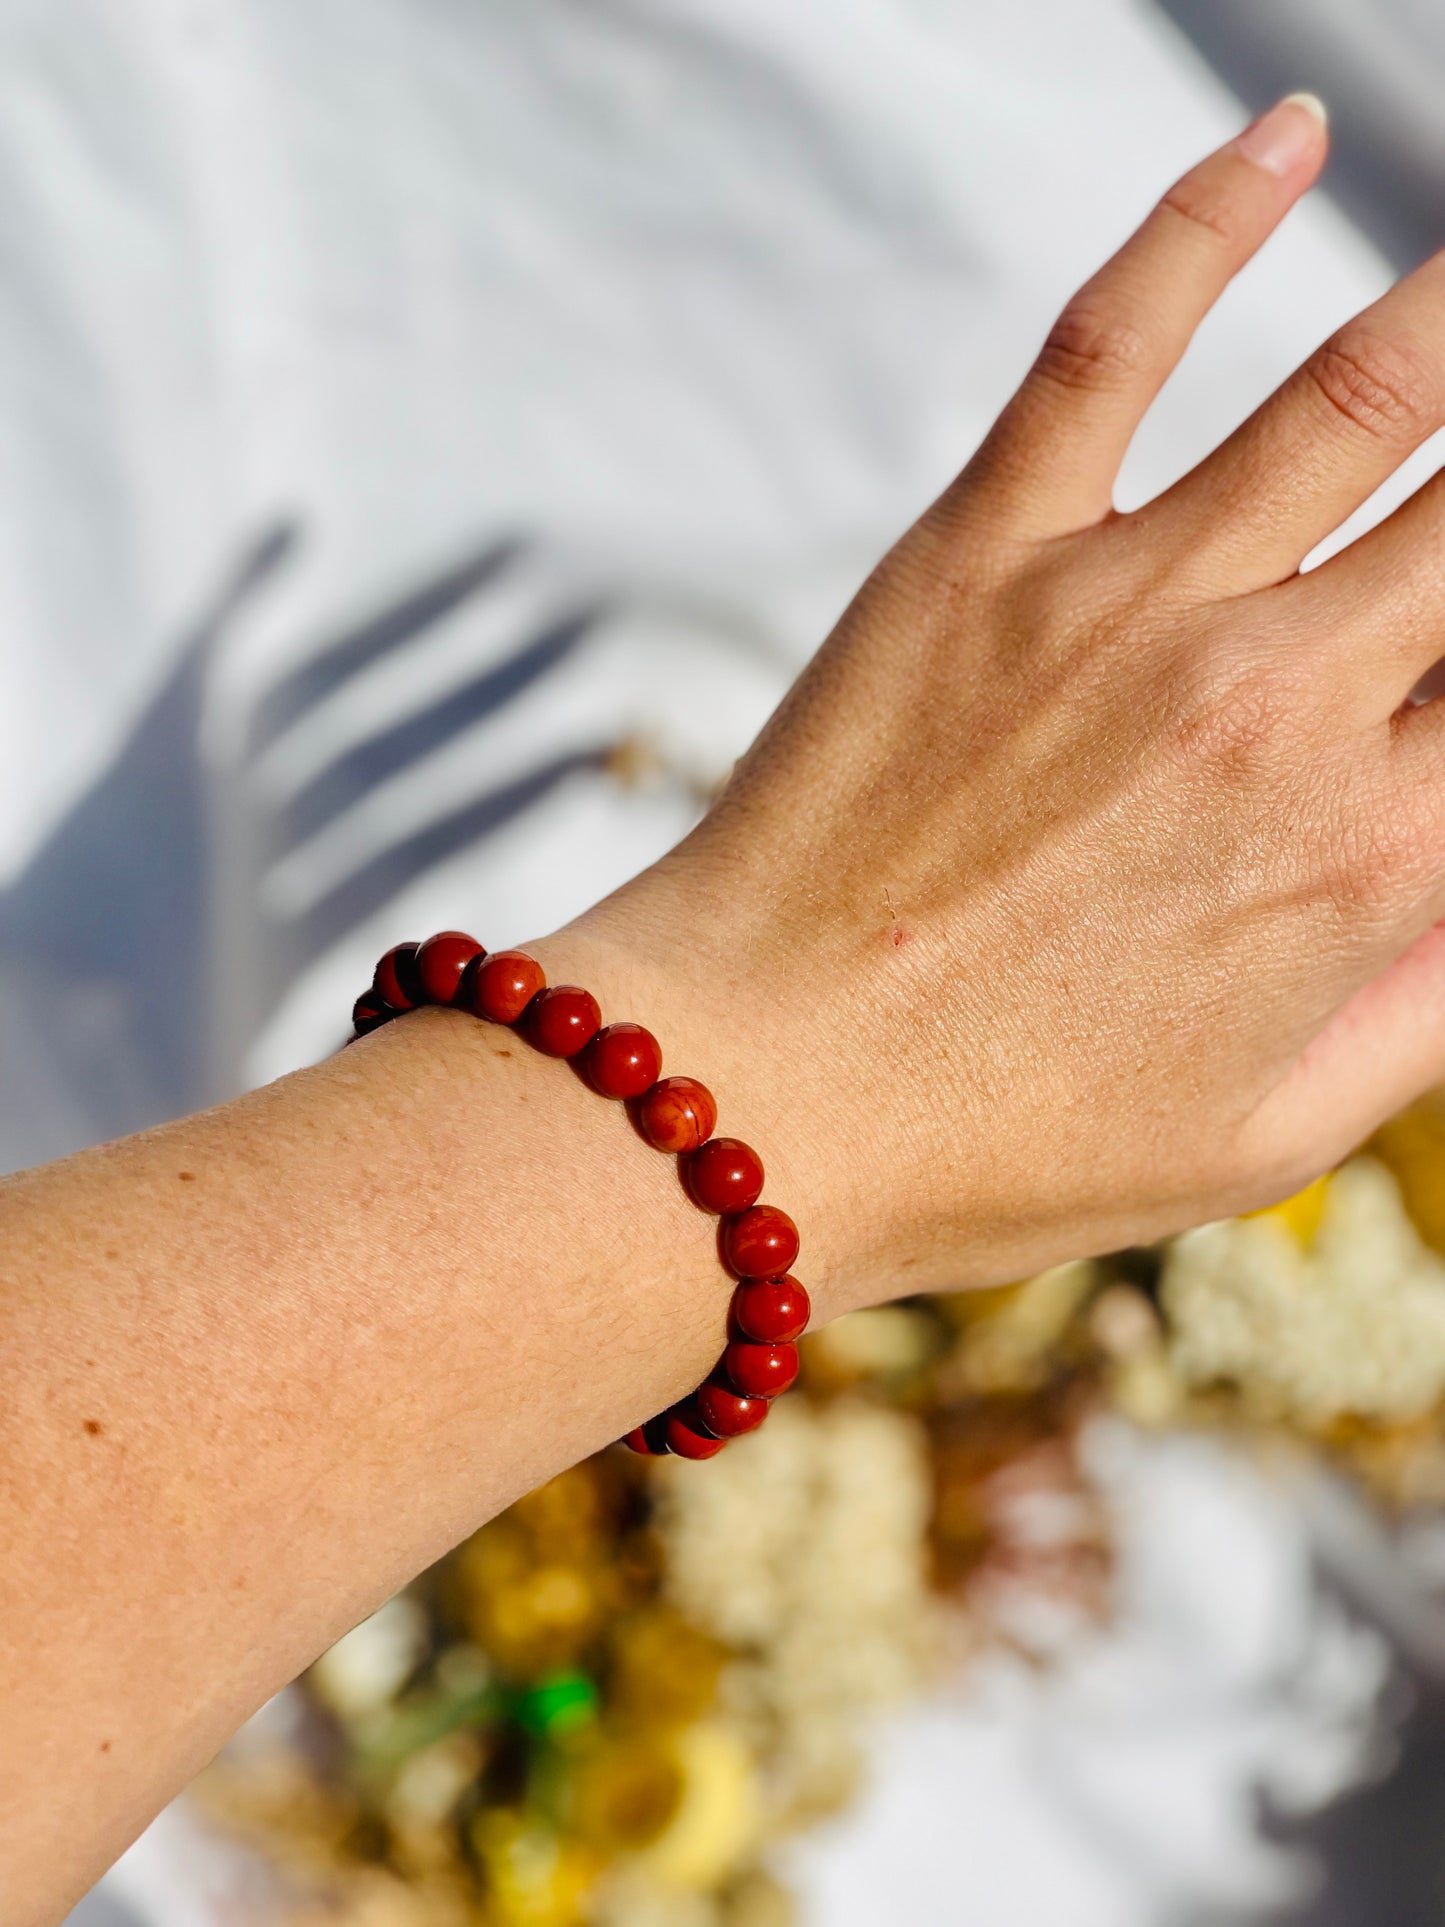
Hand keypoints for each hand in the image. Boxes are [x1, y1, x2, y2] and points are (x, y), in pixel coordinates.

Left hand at [568, 96, 1444, 1306]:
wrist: (756, 1100)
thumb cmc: (999, 1144)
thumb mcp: (1259, 1138)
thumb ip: (1419, 1005)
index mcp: (1370, 860)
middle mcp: (1281, 706)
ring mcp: (1130, 609)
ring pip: (1362, 395)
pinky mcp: (982, 553)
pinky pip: (1115, 340)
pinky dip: (1206, 218)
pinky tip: (1278, 138)